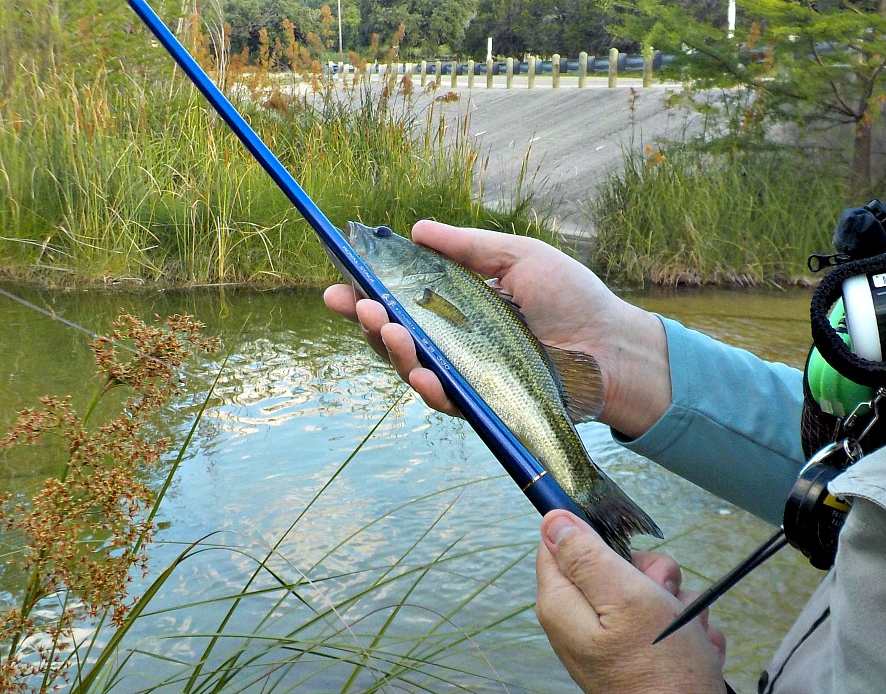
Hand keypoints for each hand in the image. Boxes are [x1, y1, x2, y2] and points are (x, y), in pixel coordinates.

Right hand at [323, 220, 670, 437]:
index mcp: (456, 305)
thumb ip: (467, 247)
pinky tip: (418, 370)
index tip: (339, 279)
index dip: (365, 292)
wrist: (612, 344)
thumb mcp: (517, 256)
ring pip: (410, 367)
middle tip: (351, 303)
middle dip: (364, 320)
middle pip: (393, 335)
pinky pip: (445, 398)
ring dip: (388, 349)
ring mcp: (464, 373)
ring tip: (381, 324)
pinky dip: (427, 385)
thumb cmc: (571, 297)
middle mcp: (452, 341)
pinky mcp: (482, 402)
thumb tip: (415, 228)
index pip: (399, 299)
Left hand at [535, 510, 726, 693]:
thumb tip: (552, 518)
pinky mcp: (639, 655)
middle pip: (612, 566)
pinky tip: (695, 647)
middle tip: (662, 595)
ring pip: (647, 593)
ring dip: (676, 605)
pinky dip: (686, 632)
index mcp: (562, 603)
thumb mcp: (624, 597)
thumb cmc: (660, 672)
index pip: (560, 542)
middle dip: (649, 574)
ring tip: (686, 631)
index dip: (595, 534)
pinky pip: (666, 625)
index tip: (626, 546)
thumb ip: (586, 555)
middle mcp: (581, 620)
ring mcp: (611, 639)